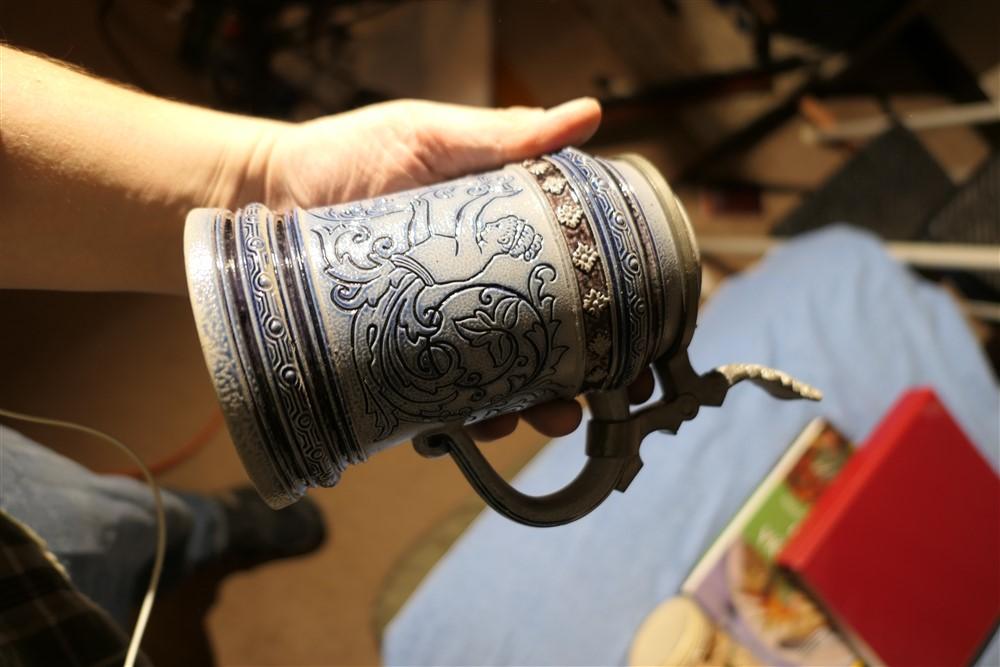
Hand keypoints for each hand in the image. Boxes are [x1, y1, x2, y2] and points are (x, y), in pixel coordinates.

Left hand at [244, 97, 651, 439]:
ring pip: (506, 376)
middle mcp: (479, 288)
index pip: (573, 274)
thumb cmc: (349, 155)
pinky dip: (473, 416)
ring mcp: (442, 329)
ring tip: (557, 413)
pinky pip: (444, 399)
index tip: (645, 327)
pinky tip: (492, 421)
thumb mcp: (430, 136)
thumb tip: (588, 115)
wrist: (267, 194)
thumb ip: (502, 136)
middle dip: (591, 370)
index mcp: (500, 238)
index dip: (613, 304)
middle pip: (552, 336)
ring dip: (541, 401)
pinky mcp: (400, 361)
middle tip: (616, 389)